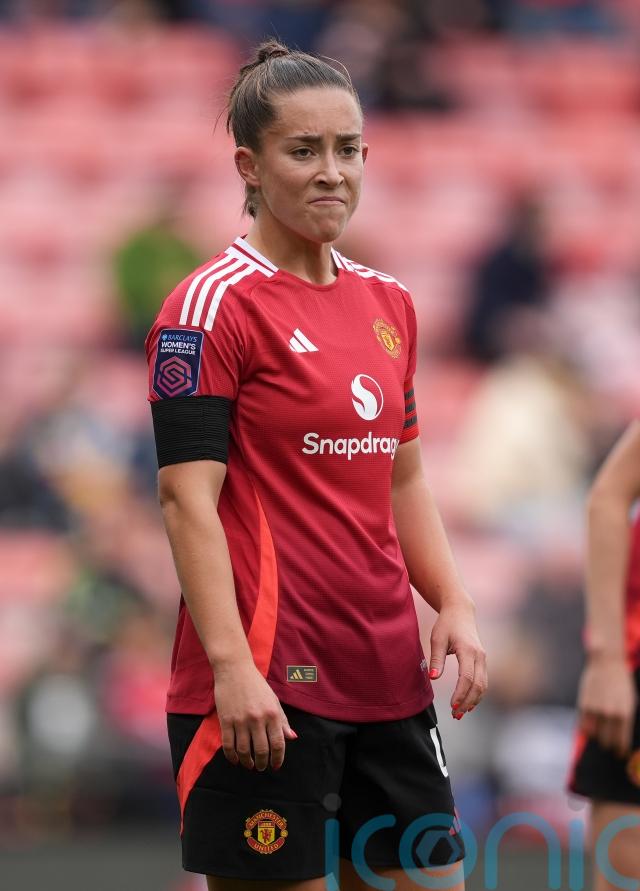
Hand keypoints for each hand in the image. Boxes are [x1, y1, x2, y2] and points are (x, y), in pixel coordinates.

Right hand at [213, 660, 297, 770]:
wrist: (235, 669)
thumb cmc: (256, 685)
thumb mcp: (273, 700)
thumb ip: (282, 720)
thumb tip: (292, 738)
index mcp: (272, 713)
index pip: (278, 743)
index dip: (278, 758)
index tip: (276, 766)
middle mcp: (258, 719)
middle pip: (262, 750)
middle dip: (263, 763)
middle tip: (262, 767)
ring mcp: (241, 720)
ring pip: (244, 751)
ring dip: (248, 762)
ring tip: (250, 765)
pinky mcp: (226, 720)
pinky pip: (228, 745)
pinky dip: (232, 756)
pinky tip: (235, 760)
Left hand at [429, 599, 487, 718]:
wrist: (460, 611)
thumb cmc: (446, 624)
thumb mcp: (437, 638)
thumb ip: (436, 658)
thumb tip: (433, 678)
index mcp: (467, 649)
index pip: (467, 677)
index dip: (460, 693)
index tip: (452, 706)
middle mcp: (479, 655)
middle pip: (478, 684)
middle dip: (468, 702)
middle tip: (455, 715)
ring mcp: (483, 658)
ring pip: (483, 685)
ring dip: (473, 700)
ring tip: (460, 713)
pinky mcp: (482, 661)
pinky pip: (483, 681)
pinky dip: (477, 694)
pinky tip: (468, 703)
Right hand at [577, 654, 635, 757]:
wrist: (607, 663)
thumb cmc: (621, 683)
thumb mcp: (629, 702)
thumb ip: (625, 720)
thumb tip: (620, 738)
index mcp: (625, 714)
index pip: (622, 742)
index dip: (621, 751)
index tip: (620, 754)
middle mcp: (610, 714)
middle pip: (607, 741)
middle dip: (609, 746)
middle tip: (609, 747)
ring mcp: (596, 709)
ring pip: (594, 735)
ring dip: (597, 738)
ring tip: (600, 736)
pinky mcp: (584, 704)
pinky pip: (583, 725)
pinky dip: (587, 730)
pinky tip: (590, 729)